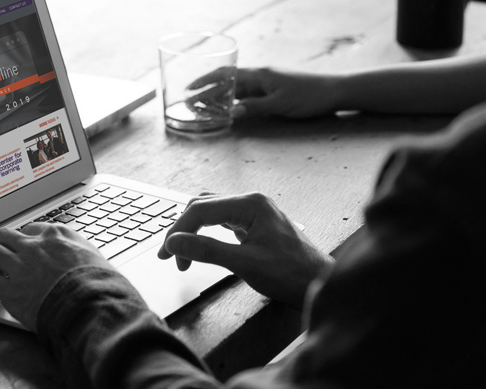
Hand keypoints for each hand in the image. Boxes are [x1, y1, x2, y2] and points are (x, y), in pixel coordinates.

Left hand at [0, 223, 115, 329]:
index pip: (32, 229)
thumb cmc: (100, 285)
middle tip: (3, 257)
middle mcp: (34, 246)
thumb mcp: (96, 258)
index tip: (26, 250)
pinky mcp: (9, 289)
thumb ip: (81, 254)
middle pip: (5, 235)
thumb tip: (82, 259)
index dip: (27, 241)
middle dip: (2, 245)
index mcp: (57, 235)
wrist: (91, 305)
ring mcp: (19, 266)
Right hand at [157, 192, 331, 305]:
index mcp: (250, 204)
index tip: (167, 254)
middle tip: (170, 256)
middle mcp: (251, 202)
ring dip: (193, 231)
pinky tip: (200, 247)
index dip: (178, 231)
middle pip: (202, 206)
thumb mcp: (245, 264)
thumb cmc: (291, 274)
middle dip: (182, 230)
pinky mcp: (254, 224)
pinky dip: (206, 233)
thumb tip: (175, 243)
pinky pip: (222, 221)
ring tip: (181, 254)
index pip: (201, 210)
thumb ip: (207, 251)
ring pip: (210, 212)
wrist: (319, 283)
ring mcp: (253, 212)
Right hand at [189, 67, 341, 118]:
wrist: (334, 91)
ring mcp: (266, 83)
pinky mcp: (273, 91)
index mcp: (259, 75)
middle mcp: (260, 76)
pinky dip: (234, 101)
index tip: (189, 89)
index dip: (205, 81)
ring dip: (219, 97)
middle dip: (207, 91)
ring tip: (203, 108)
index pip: (225, 74)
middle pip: (227, 81)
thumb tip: (230, 112)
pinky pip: (247, 95)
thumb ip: (254, 107)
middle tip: (190, 102)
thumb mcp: (280, 104)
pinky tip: (228, 109)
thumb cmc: (309, 96)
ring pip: (236, 89)